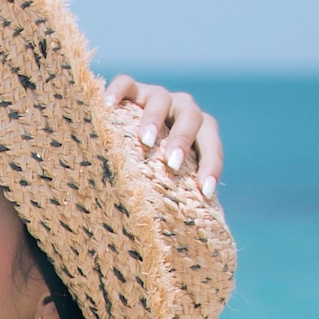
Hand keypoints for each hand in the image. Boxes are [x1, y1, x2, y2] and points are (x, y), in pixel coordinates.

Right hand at [104, 77, 220, 196]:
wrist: (128, 136)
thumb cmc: (153, 172)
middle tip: (172, 164)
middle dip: (183, 140)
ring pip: (160, 98)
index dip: (211, 166)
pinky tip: (106, 107)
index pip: (211, 143)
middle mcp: (181, 108)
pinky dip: (117, 91)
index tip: (205, 193)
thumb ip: (183, 195)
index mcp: (199, 129)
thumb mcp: (172, 181)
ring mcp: (155, 94)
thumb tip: (198, 236)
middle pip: (190, 116)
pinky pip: (125, 82)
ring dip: (155, 119)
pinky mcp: (130, 88)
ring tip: (145, 141)